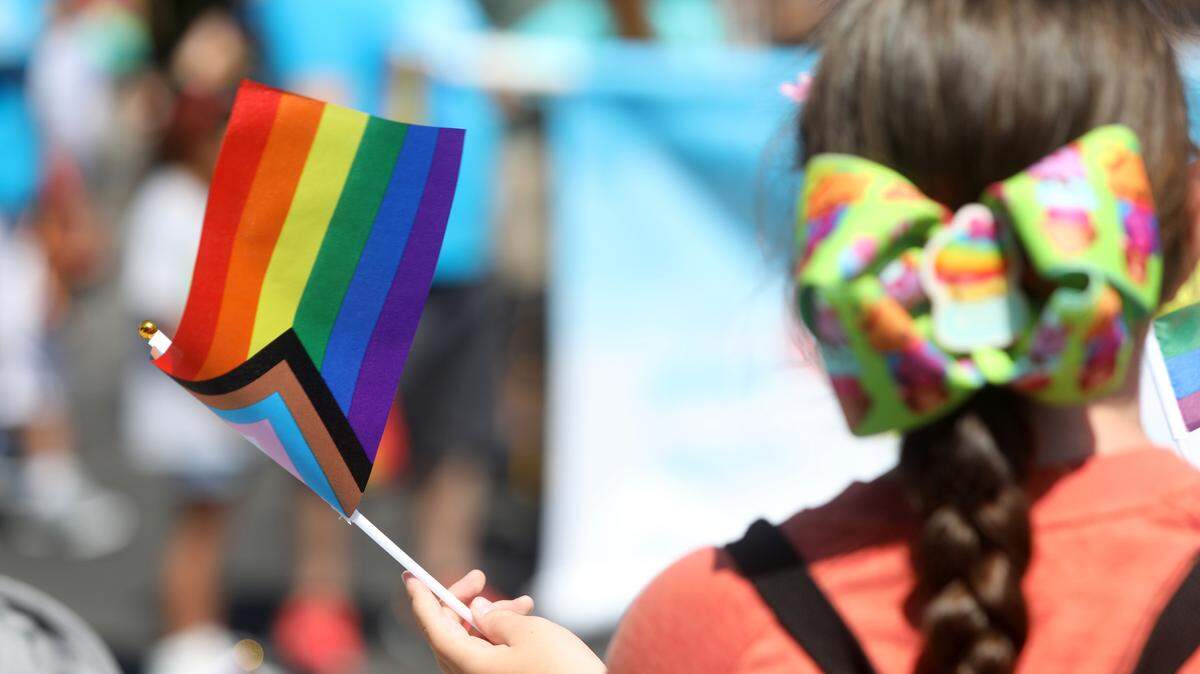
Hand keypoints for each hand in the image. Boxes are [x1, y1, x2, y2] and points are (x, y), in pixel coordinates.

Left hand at [405, 570, 605, 673]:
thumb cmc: (563, 669)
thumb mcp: (529, 631)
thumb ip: (496, 618)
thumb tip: (477, 612)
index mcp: (471, 666)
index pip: (434, 628)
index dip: (422, 600)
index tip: (412, 578)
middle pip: (450, 634)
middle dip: (462, 603)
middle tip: (479, 577)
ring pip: (473, 643)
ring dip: (489, 616)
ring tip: (522, 601)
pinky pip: (490, 653)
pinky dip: (500, 632)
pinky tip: (524, 617)